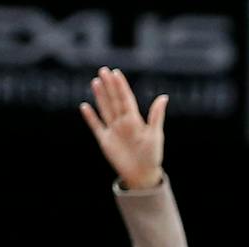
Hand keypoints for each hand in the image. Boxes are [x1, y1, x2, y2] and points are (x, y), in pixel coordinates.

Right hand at [81, 66, 167, 190]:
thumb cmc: (152, 155)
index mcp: (134, 120)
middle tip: (103, 70)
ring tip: (96, 82)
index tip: (116, 73)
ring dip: (100, 96)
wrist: (143, 175)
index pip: (126, 99)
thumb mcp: (155, 134)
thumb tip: (164, 97)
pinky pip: (96, 127)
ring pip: (105, 110)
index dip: (121, 86)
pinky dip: (90, 117)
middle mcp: (123, 123)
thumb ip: (156, 115)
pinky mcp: (105, 141)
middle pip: (114, 101)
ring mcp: (113, 131)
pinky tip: (85, 106)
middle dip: (109, 86)